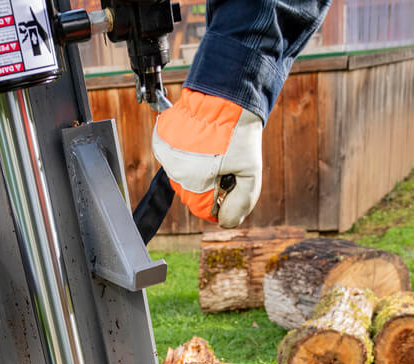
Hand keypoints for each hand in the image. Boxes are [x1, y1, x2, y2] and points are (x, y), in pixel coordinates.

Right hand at [152, 89, 262, 227]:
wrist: (226, 92)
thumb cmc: (239, 132)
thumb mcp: (251, 172)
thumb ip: (242, 204)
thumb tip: (226, 222)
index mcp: (192, 182)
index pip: (204, 210)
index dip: (222, 199)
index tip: (232, 179)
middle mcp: (173, 171)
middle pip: (194, 192)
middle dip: (211, 181)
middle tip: (226, 159)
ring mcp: (165, 154)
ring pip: (185, 174)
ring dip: (200, 166)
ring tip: (216, 147)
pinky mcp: (161, 138)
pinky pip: (174, 156)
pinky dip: (188, 152)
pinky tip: (203, 140)